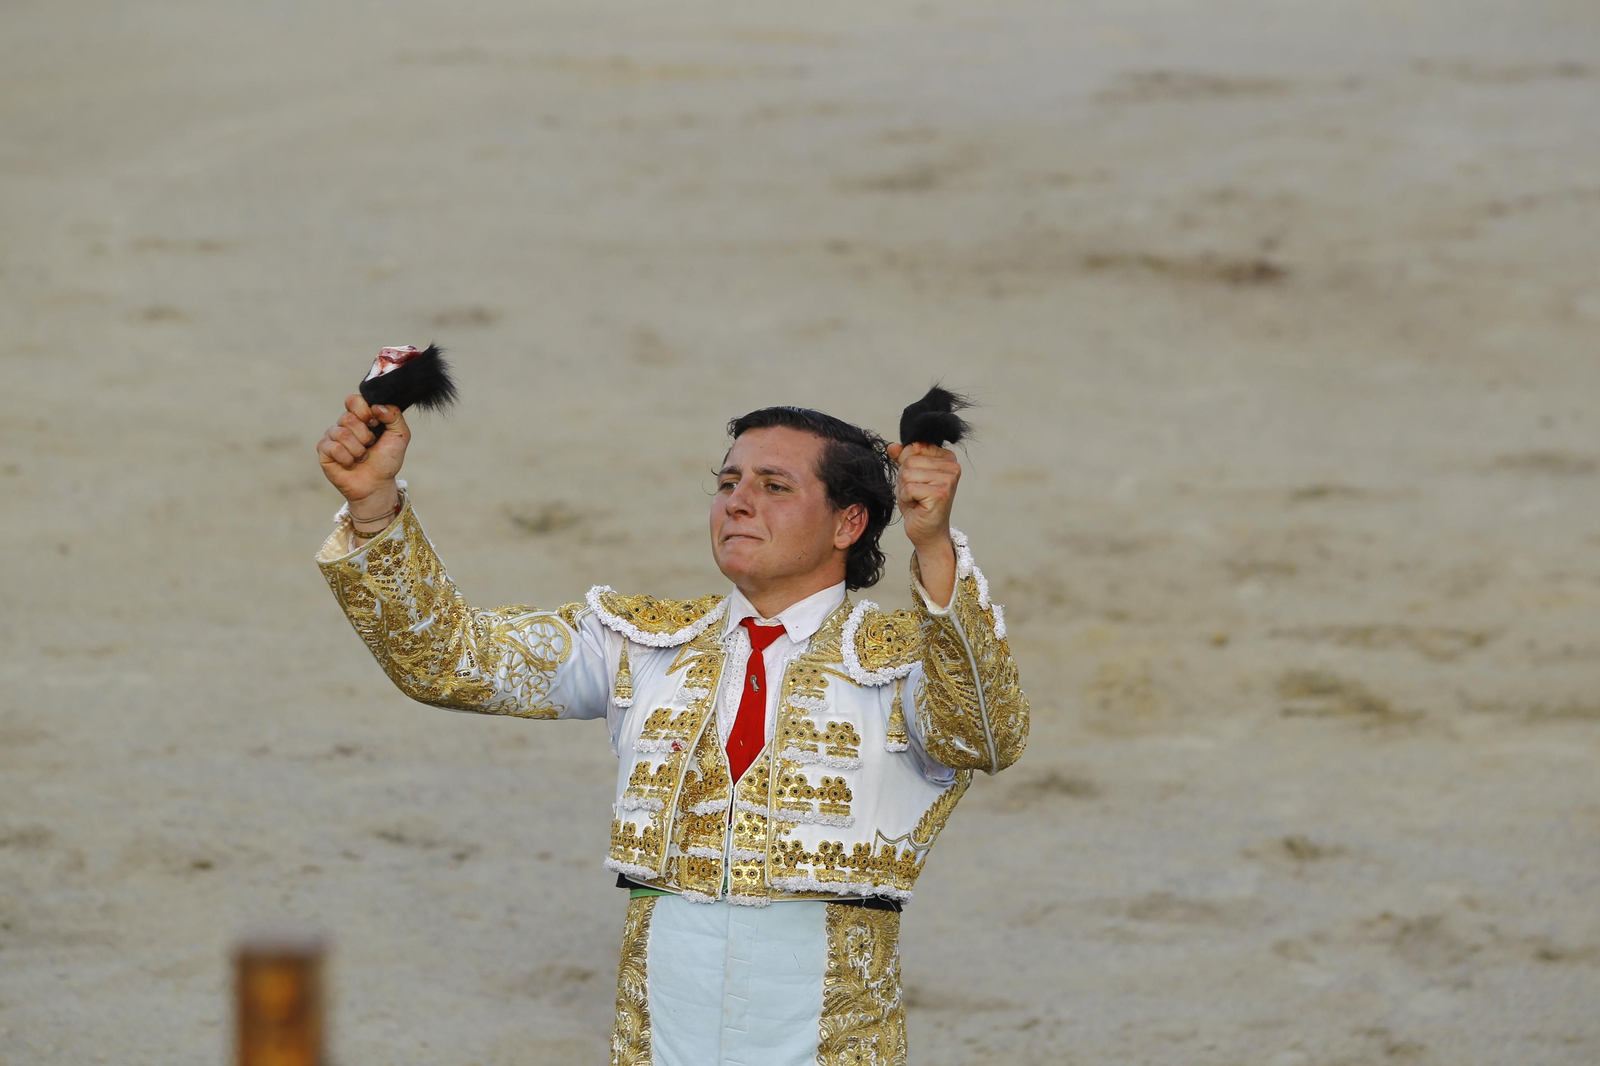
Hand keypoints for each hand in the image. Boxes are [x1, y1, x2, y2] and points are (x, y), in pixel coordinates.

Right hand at [316, 393, 409, 514]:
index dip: (364, 410)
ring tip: (362, 457)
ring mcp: (332, 437)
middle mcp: (344, 424)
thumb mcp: (400, 436)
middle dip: (365, 436)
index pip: (354, 400)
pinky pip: (333, 447)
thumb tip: (376, 406)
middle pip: (348, 418)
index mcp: (361, 417)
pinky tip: (350, 464)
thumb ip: (394, 416)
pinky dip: (347, 458)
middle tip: (370, 445)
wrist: (377, 484)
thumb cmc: (387, 460)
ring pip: (341, 433)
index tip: (375, 423)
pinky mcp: (324, 451)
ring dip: (358, 449)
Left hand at [887, 441, 958, 605]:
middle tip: (916, 495)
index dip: (906, 465)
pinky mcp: (941, 493)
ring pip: (907, 473)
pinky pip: (909, 488)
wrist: (927, 533)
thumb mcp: (908, 477)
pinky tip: (917, 507)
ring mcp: (948, 479)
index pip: (914, 447)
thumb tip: (892, 446)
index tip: (918, 482)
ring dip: (905, 490)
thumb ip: (902, 459)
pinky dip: (906, 499)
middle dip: (904, 479)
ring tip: (917, 500)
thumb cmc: (918, 505)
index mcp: (947, 457)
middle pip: (909, 460)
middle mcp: (952, 466)